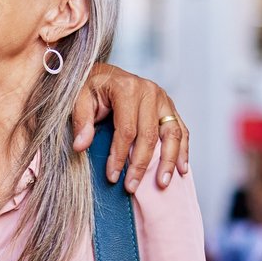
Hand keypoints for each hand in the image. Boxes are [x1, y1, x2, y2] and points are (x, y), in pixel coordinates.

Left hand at [72, 63, 189, 190]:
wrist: (103, 74)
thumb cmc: (90, 87)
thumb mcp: (78, 98)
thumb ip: (81, 121)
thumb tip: (81, 146)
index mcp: (127, 88)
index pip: (126, 130)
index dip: (119, 156)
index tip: (112, 177)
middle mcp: (150, 91)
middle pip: (149, 135)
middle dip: (140, 164)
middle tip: (131, 186)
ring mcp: (163, 98)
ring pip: (172, 133)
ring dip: (169, 161)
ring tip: (162, 183)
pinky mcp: (169, 106)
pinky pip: (181, 130)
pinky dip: (182, 150)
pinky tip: (181, 169)